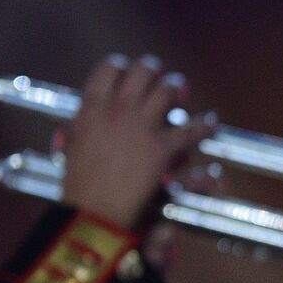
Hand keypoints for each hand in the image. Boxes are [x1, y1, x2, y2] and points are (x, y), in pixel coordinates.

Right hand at [61, 54, 214, 229]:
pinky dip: (204, 125)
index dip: (124, 67)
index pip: (111, 68)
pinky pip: (191, 129)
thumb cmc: (78, 187)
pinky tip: (210, 123)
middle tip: (160, 78)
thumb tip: (77, 121)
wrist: (92, 214)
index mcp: (92, 108)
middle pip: (144, 70)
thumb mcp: (72, 149)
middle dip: (155, 71)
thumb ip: (80, 129)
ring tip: (182, 93)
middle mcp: (118, 109)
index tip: (129, 73)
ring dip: (177, 89)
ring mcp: (141, 126)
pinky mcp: (162, 148)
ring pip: (169, 90)